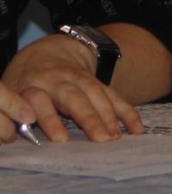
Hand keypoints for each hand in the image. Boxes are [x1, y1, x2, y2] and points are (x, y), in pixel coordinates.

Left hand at [0, 34, 143, 142]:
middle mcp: (58, 80)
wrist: (49, 53)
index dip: (50, 119)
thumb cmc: (24, 82)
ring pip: (97, 95)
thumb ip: (10, 113)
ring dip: (109, 116)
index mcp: (31, 85)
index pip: (40, 101)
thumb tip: (8, 138)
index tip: (61, 140)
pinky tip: (136, 129)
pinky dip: (127, 112)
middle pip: (75, 98)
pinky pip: (115, 96)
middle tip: (102, 139)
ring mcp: (81, 80)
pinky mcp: (98, 84)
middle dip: (90, 118)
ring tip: (117, 137)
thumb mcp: (9, 92)